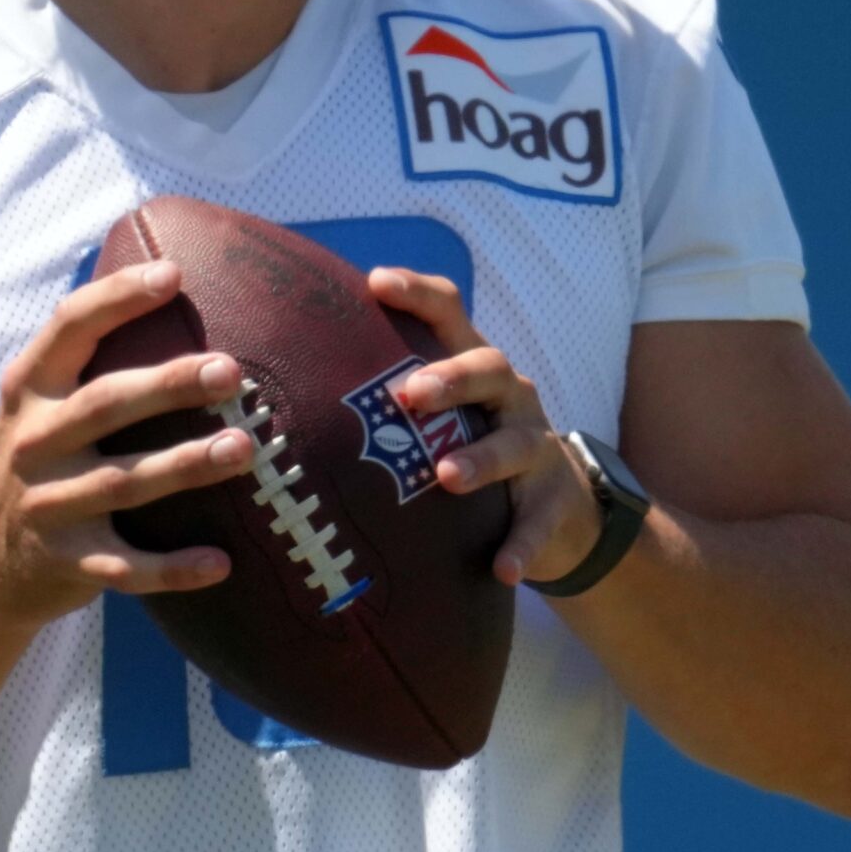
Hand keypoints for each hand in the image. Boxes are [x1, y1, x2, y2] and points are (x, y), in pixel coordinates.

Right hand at [0, 260, 255, 624]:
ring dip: (185, 466)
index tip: (173, 275)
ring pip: (122, 483)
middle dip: (168, 384)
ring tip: (244, 449)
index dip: (118, 298)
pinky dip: (172, 569)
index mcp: (31, 390)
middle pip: (105, 404)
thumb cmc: (39, 461)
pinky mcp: (66, 564)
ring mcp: (47, 505)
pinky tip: (221, 562)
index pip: (69, 327)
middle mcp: (33, 442)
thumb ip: (87, 358)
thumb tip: (174, 281)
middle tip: (230, 370)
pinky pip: (125, 568)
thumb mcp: (40, 405)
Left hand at [367, 268, 602, 586]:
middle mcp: (509, 397)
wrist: (561, 507)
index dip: (416, 294)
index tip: (374, 282)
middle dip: (450, 378)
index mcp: (474, 367)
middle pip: (488, 368)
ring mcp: (536, 448)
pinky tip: (502, 568)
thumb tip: (289, 377)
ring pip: (514, 444)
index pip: (449, 314)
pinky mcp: (552, 503)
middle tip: (409, 394)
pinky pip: (538, 523)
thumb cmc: (474, 445)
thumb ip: (391, 393)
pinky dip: (521, 544)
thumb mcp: (444, 413)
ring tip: (446, 477)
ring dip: (481, 459)